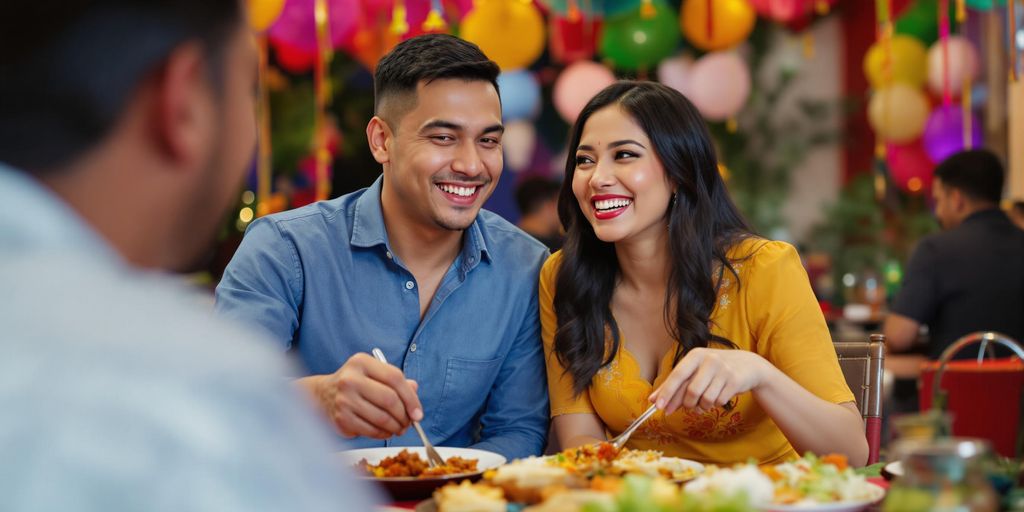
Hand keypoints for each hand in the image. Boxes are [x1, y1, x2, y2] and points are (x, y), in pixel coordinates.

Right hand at [312, 352, 422, 438]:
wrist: (322, 395)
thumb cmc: (355, 384)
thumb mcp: (373, 374)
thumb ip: (395, 381)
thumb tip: (415, 390)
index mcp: (362, 362)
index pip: (395, 378)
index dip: (411, 398)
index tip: (418, 413)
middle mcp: (351, 379)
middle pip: (390, 399)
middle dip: (404, 416)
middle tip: (409, 423)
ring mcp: (344, 399)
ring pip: (382, 418)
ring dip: (396, 427)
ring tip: (400, 428)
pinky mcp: (341, 419)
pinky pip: (371, 430)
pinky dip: (383, 434)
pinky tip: (386, 432)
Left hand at [649, 348, 769, 414]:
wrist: (747, 365)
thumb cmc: (714, 369)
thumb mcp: (694, 371)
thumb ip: (674, 385)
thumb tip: (653, 400)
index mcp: (695, 356)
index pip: (677, 375)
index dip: (667, 392)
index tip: (659, 407)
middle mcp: (709, 360)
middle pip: (691, 391)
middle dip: (687, 404)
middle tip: (688, 407)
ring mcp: (723, 370)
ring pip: (705, 399)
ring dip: (702, 406)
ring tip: (704, 402)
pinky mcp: (735, 381)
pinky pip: (718, 401)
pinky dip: (715, 404)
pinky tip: (717, 397)